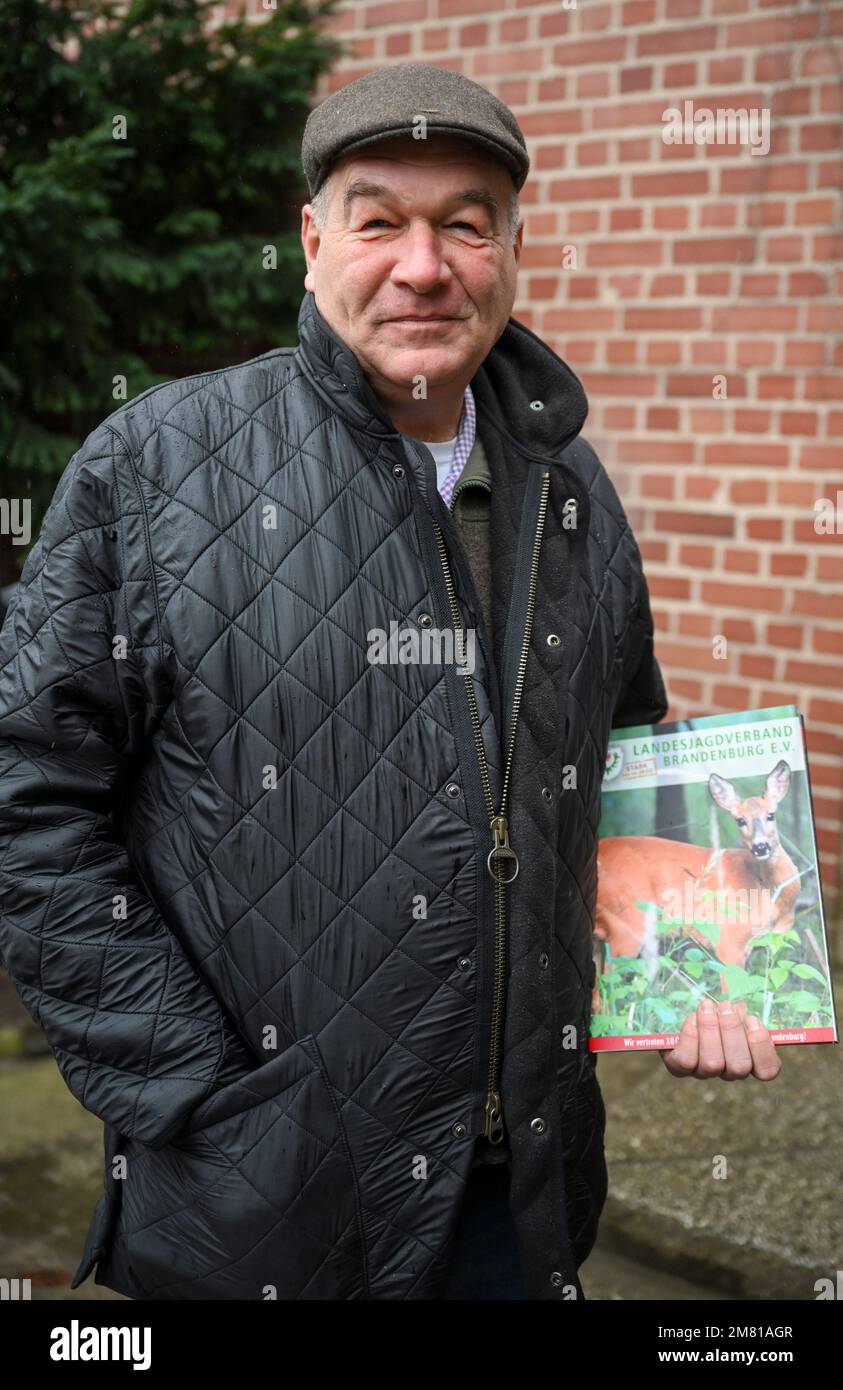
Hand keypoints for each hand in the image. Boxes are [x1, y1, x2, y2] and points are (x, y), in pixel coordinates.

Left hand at [659, 998, 781, 1080]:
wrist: (683, 1004)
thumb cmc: (718, 1000)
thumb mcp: (737, 995)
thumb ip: (747, 997)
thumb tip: (748, 982)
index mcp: (751, 1058)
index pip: (767, 1069)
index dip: (762, 1046)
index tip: (754, 1019)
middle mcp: (729, 1071)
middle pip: (739, 1067)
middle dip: (733, 1032)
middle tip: (726, 1006)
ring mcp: (704, 1072)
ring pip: (713, 1064)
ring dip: (711, 1030)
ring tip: (707, 1006)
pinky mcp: (679, 1067)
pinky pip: (686, 1061)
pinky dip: (690, 1037)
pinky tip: (692, 1017)